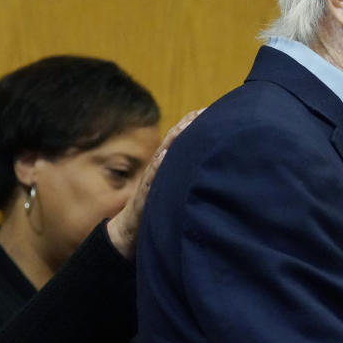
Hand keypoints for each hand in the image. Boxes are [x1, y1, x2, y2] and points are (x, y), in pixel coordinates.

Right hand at [107, 108, 202, 258]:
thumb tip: (212, 170)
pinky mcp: (143, 195)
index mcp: (167, 167)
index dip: (193, 126)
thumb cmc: (156, 210)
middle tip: (201, 110)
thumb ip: (186, 178)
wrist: (130, 231)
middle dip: (186, 125)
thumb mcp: (175, 190)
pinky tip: (163, 155)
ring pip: (162, 156)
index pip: (181, 141)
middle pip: (172, 142)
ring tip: (185, 125)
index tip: (208, 111)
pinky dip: (156, 167)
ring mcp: (150, 180)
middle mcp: (158, 169)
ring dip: (173, 140)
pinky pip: (150, 180)